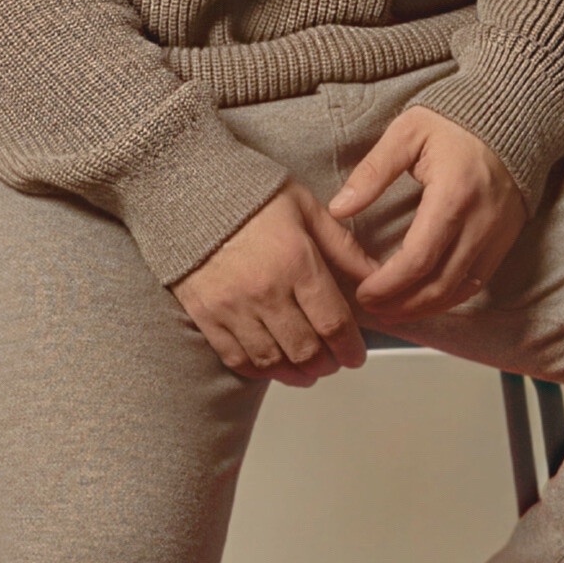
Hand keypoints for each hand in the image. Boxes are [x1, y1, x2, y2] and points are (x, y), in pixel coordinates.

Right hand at [171, 178, 382, 386]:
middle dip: (327, 364)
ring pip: (273, 361)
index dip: (350, 349)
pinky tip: (272, 365)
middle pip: (306, 350)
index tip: (355, 355)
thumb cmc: (249, 194)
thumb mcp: (306, 208)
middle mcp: (266, 290)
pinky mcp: (206, 315)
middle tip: (334, 362)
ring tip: (307, 370)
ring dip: (296, 373)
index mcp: (296, 261)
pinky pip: (237, 359)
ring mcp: (233, 306)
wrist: (187, 189)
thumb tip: (376, 276)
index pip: (334, 323)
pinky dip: (260, 371)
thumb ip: (343, 247)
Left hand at [328, 106, 526, 323]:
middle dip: (402, 305)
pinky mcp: (504, 241)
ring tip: (392, 310)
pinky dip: (449, 298)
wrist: (513, 119)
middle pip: (439, 285)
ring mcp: (496, 235)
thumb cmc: (456, 123)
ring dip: (424, 308)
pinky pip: (476, 283)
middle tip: (371, 307)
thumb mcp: (407, 134)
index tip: (364, 292)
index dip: (388, 285)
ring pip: (459, 291)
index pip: (418, 260)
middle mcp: (479, 223)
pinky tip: (425, 299)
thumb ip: (372, 172)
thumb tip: (340, 208)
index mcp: (453, 196)